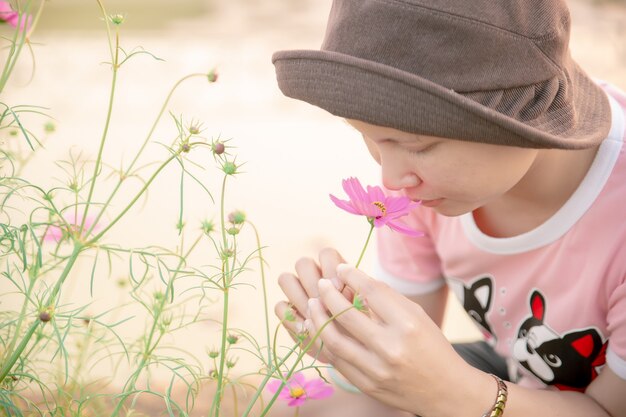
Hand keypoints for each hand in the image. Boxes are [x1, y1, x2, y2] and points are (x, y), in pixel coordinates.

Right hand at [274, 248, 352, 362]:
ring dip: (298, 296)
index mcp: (335, 271)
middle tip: (325, 303)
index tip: (340, 288)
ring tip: (313, 316)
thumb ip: (352, 299)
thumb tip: (341, 292)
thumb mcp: (362, 313)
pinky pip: (279, 306)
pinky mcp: (288, 314)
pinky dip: (290, 317)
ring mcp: (298, 294)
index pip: (326, 254)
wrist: (352, 350)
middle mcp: (314, 277)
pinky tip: (305, 330)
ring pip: (286, 279)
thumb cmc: (361, 327)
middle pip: (303, 264)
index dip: (331, 268)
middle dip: (312, 282)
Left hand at [307, 264, 483, 415]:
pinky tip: (318, 328)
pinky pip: (337, 360)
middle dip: (328, 294)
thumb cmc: (431, 346)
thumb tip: (355, 278)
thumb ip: (387, 298)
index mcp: (407, 324)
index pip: (371, 292)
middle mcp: (391, 348)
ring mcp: (377, 370)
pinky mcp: (367, 385)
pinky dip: (324, 341)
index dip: (352, 276)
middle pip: (346, 315)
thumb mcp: (417, 316)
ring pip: (334, 339)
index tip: (341, 268)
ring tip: (313, 304)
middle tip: (322, 283)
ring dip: (318, 318)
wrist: (446, 391)